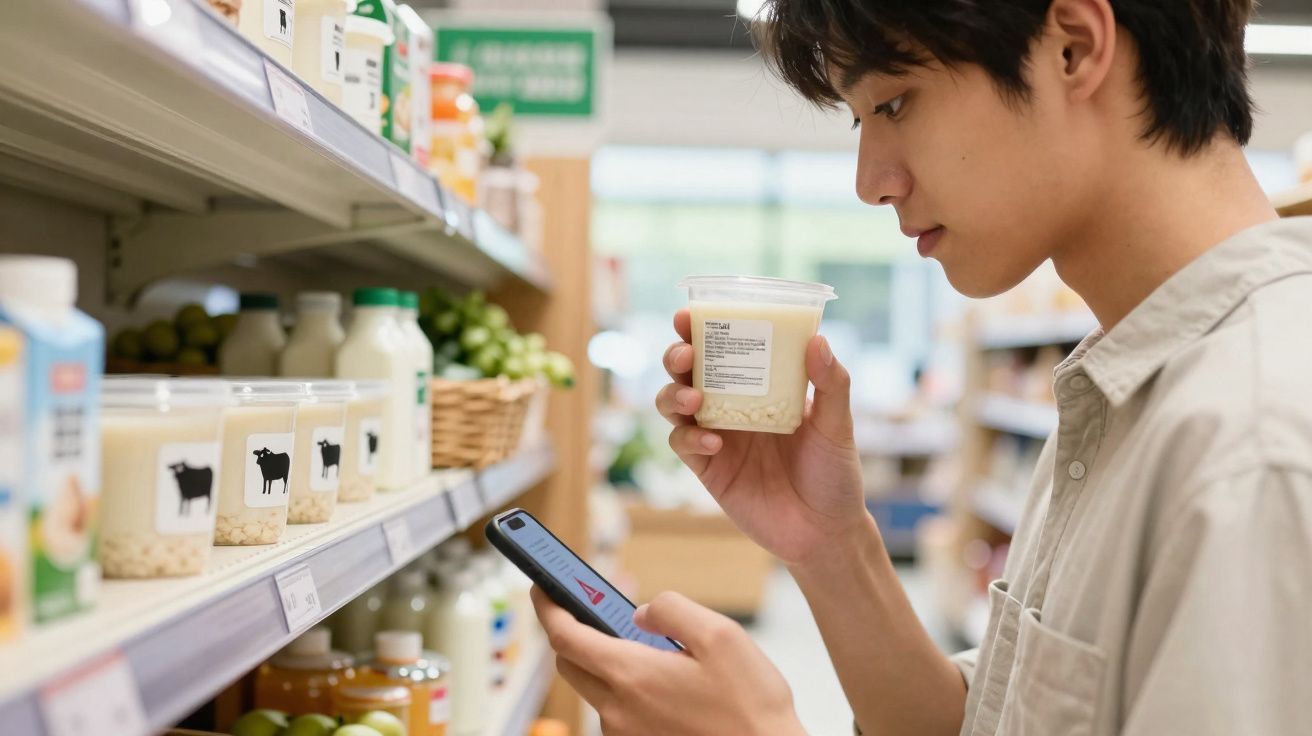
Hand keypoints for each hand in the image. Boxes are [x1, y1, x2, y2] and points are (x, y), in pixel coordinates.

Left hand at [532, 587, 804, 735]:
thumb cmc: (751, 706)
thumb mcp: (721, 635)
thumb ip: (671, 609)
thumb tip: (641, 611)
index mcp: (631, 675)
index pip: (564, 635)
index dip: (547, 606)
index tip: (540, 586)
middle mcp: (618, 709)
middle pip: (570, 663)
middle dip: (574, 631)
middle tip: (595, 609)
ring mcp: (626, 735)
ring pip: (595, 688)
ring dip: (607, 662)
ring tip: (650, 648)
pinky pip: (617, 711)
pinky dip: (626, 688)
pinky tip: (666, 682)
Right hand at [657, 309, 866, 564]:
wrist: (826, 533)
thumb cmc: (834, 474)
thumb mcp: (837, 425)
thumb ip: (830, 383)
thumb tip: (817, 340)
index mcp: (761, 386)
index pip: (724, 347)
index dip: (701, 329)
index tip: (690, 315)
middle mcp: (732, 406)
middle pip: (688, 371)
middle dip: (677, 356)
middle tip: (686, 355)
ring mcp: (716, 436)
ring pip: (673, 404)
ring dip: (674, 395)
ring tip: (693, 398)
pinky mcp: (708, 470)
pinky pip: (683, 445)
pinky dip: (689, 438)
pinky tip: (712, 442)